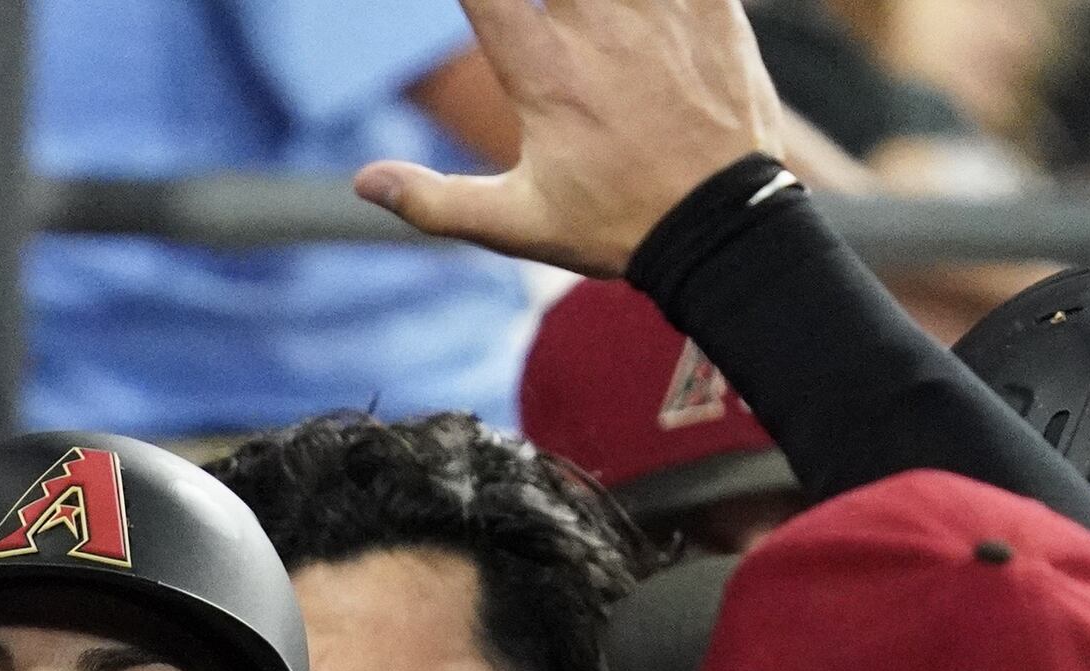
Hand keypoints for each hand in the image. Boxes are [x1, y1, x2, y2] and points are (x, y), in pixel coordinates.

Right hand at [353, 0, 784, 277]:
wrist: (724, 229)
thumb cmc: (617, 225)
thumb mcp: (517, 225)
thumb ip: (434, 202)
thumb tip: (365, 184)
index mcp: (542, 73)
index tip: (475, 1)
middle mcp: (597, 27)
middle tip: (538, 9)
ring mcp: (658, 11)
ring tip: (580, 8)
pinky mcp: (712, 6)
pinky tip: (630, 5)